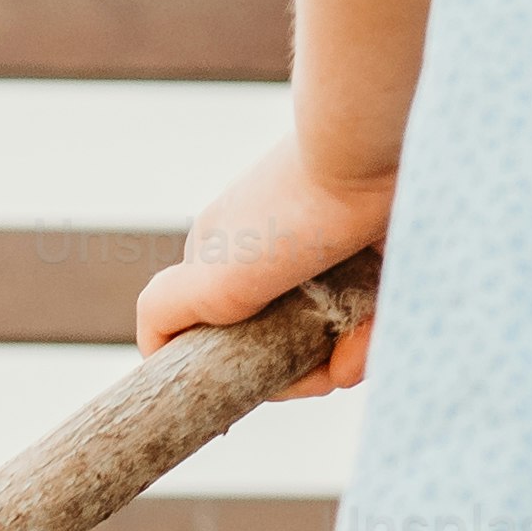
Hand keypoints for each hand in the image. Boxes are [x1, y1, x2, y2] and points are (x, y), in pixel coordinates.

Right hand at [135, 137, 393, 395]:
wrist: (377, 147)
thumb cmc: (292, 212)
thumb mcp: (210, 274)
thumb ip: (165, 311)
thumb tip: (153, 353)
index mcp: (223, 261)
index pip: (225, 341)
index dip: (246, 375)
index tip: (269, 383)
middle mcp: (272, 258)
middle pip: (283, 344)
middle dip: (305, 371)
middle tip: (329, 371)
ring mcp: (328, 254)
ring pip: (333, 333)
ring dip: (347, 357)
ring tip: (360, 352)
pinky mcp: (378, 250)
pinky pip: (374, 309)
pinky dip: (376, 332)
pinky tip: (377, 334)